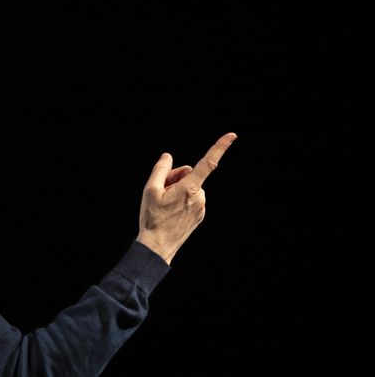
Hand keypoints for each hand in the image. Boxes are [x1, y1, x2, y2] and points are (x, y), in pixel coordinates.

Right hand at [137, 132, 236, 263]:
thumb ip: (160, 169)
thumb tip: (168, 156)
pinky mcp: (199, 215)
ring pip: (190, 188)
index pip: (207, 163)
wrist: (157, 246)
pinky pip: (191, 199)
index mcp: (189, 189)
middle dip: (175, 178)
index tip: (232, 135)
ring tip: (164, 204)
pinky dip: (181, 200)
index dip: (220, 147)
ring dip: (177, 190)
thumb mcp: (150, 190)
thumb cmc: (152, 218)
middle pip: (189, 175)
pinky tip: (170, 211)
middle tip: (161, 191)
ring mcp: (201, 208)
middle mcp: (200, 198)